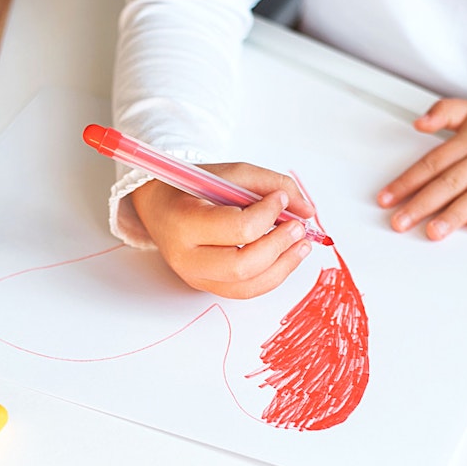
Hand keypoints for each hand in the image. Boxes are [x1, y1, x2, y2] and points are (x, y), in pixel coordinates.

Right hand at [132, 162, 315, 298]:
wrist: (159, 208)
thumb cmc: (193, 189)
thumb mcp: (229, 174)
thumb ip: (270, 185)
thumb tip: (307, 211)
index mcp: (185, 221)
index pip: (237, 228)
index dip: (267, 214)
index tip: (281, 199)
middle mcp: (186, 257)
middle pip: (242, 265)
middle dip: (279, 246)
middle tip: (298, 228)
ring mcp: (195, 277)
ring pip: (247, 286)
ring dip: (283, 266)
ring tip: (302, 244)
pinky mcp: (206, 287)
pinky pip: (245, 291)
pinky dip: (272, 275)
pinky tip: (286, 257)